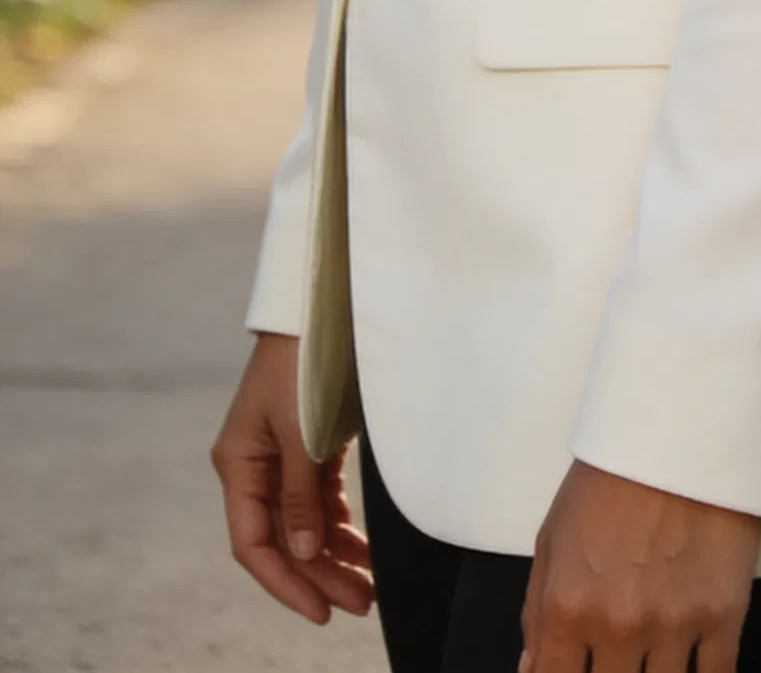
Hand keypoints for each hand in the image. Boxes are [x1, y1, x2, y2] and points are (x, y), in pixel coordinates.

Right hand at [212, 331, 373, 624]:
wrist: (321, 303)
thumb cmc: (304, 362)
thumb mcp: (300, 432)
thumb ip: (299, 495)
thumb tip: (303, 553)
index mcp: (238, 464)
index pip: (253, 543)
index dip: (284, 582)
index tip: (320, 611)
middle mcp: (255, 466)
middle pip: (283, 540)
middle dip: (319, 576)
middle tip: (361, 604)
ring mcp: (282, 456)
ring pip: (304, 524)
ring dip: (333, 557)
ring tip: (368, 588)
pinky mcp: (309, 446)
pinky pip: (320, 501)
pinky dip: (340, 526)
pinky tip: (364, 551)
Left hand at [520, 458, 759, 672]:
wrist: (680, 427)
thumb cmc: (610, 477)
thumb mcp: (552, 536)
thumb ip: (537, 612)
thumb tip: (533, 669)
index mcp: (567, 608)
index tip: (574, 670)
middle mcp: (617, 626)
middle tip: (616, 656)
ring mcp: (673, 626)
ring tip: (648, 655)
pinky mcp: (723, 617)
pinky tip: (690, 666)